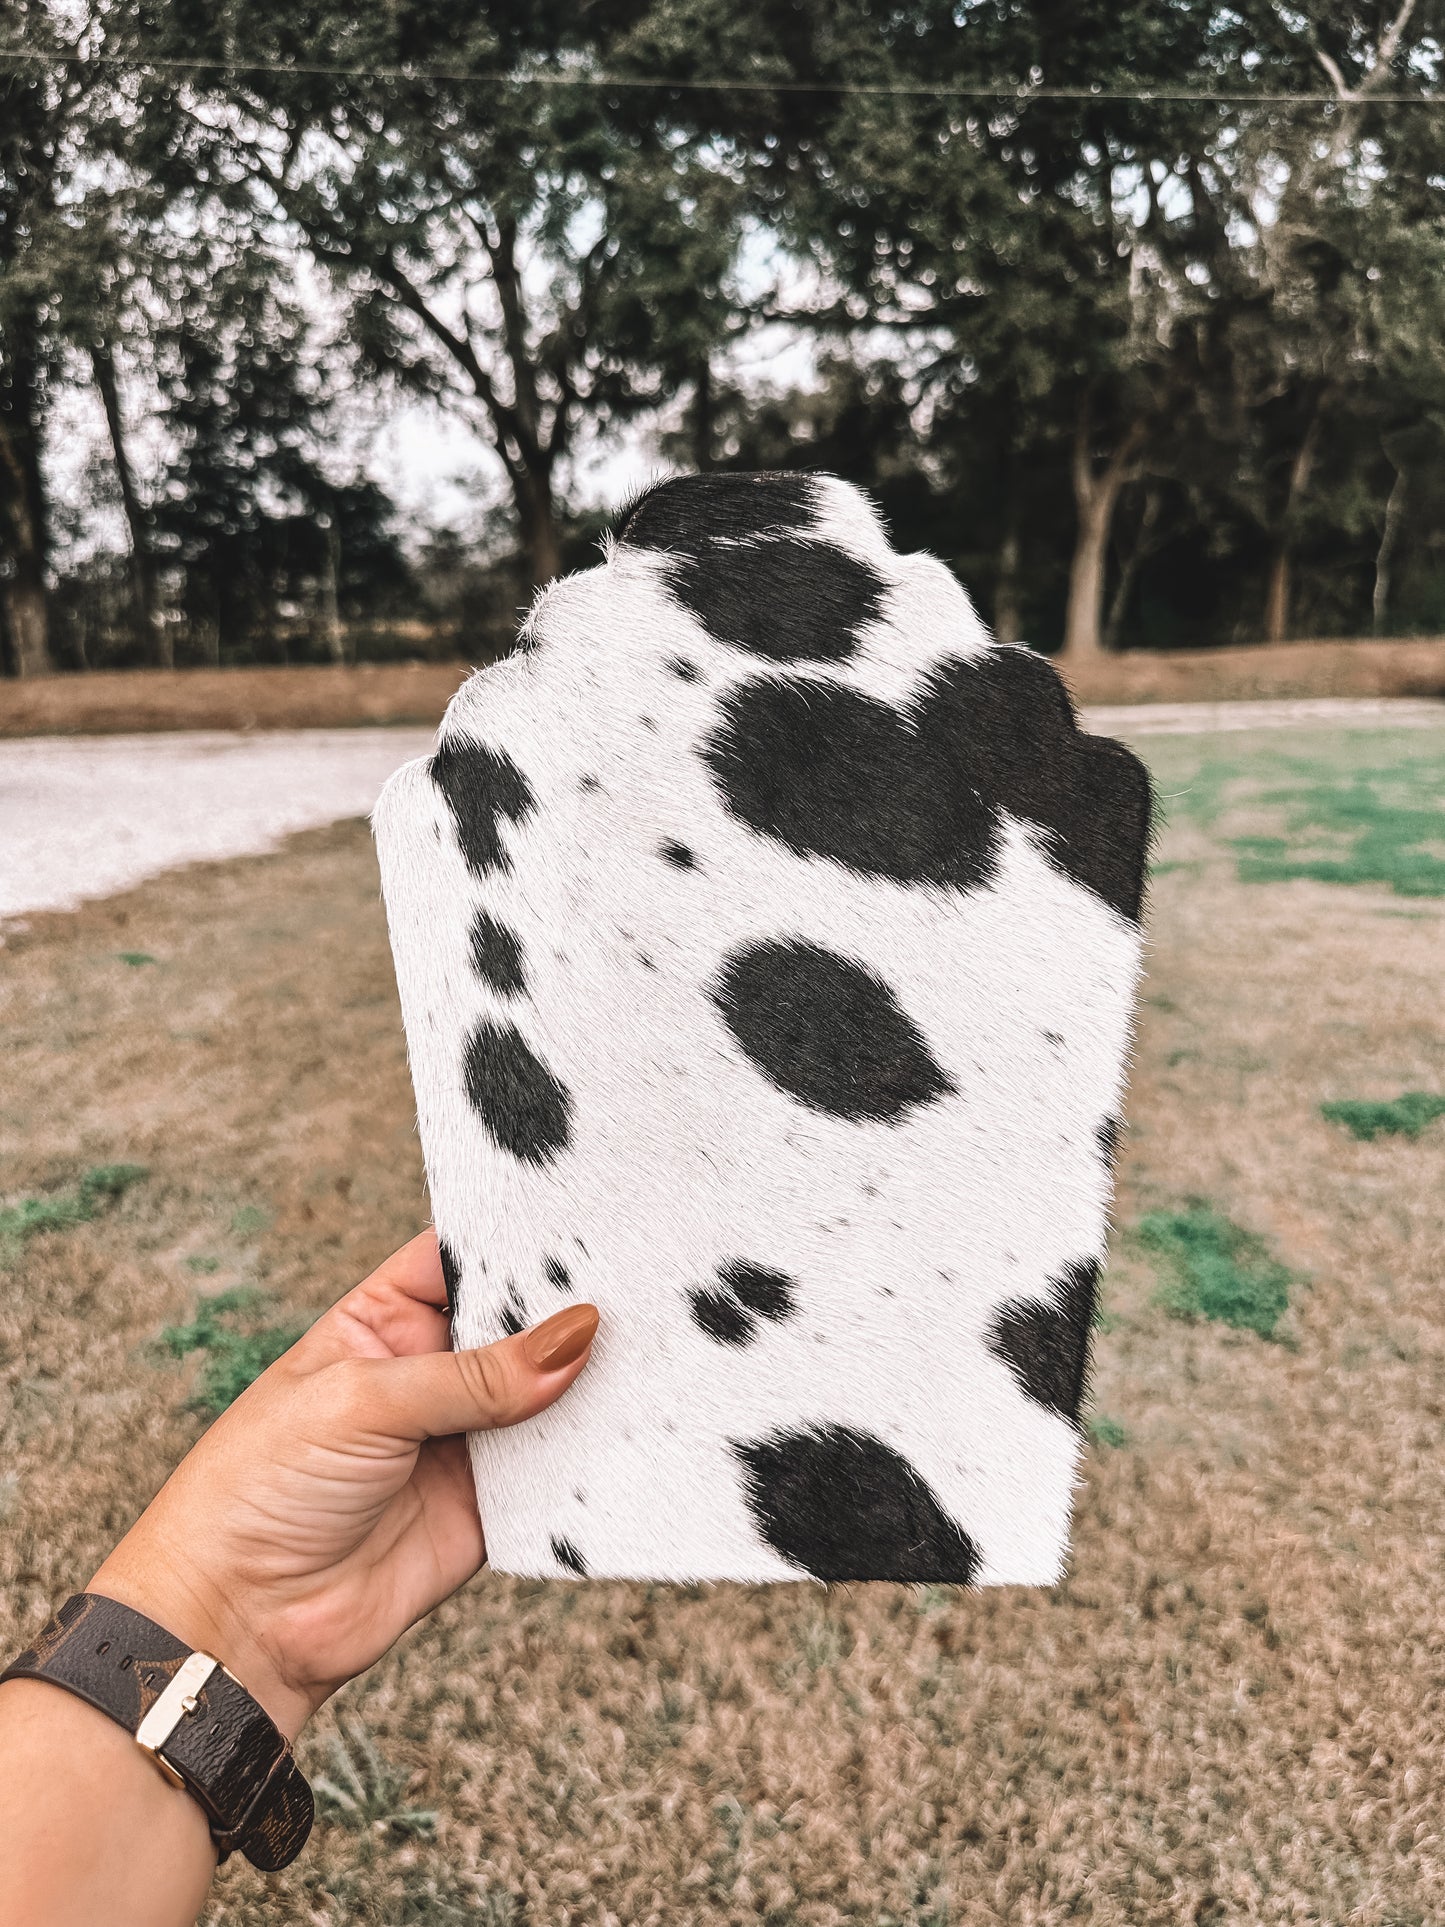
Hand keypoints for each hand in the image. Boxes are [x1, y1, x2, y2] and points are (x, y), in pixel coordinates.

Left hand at [90, 1230, 597, 1738]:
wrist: (240, 1621)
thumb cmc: (261, 1487)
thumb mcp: (363, 1402)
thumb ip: (474, 1374)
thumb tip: (576, 1334)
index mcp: (384, 1321)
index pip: (463, 1256)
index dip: (518, 1237)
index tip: (587, 1218)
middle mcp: (430, 1373)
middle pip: (518, 1323)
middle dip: (569, 1308)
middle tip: (640, 1284)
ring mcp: (463, 1440)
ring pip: (546, 1395)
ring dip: (591, 1381)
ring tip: (653, 1352)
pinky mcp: (488, 1508)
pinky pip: (552, 1474)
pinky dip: (589, 1457)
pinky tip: (632, 1429)